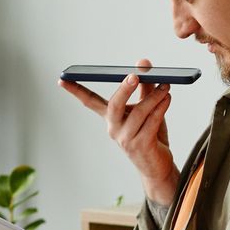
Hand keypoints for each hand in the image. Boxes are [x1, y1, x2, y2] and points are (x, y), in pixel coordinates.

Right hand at [58, 56, 176, 204]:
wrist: (157, 166)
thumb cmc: (151, 136)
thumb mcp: (146, 109)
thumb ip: (145, 86)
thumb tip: (143, 62)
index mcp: (111, 118)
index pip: (90, 101)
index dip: (76, 90)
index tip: (62, 79)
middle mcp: (114, 128)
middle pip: (114, 105)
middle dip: (124, 89)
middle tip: (135, 76)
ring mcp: (126, 139)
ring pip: (138, 112)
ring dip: (154, 97)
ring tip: (166, 85)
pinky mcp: (140, 146)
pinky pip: (150, 122)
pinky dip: (160, 108)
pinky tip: (167, 98)